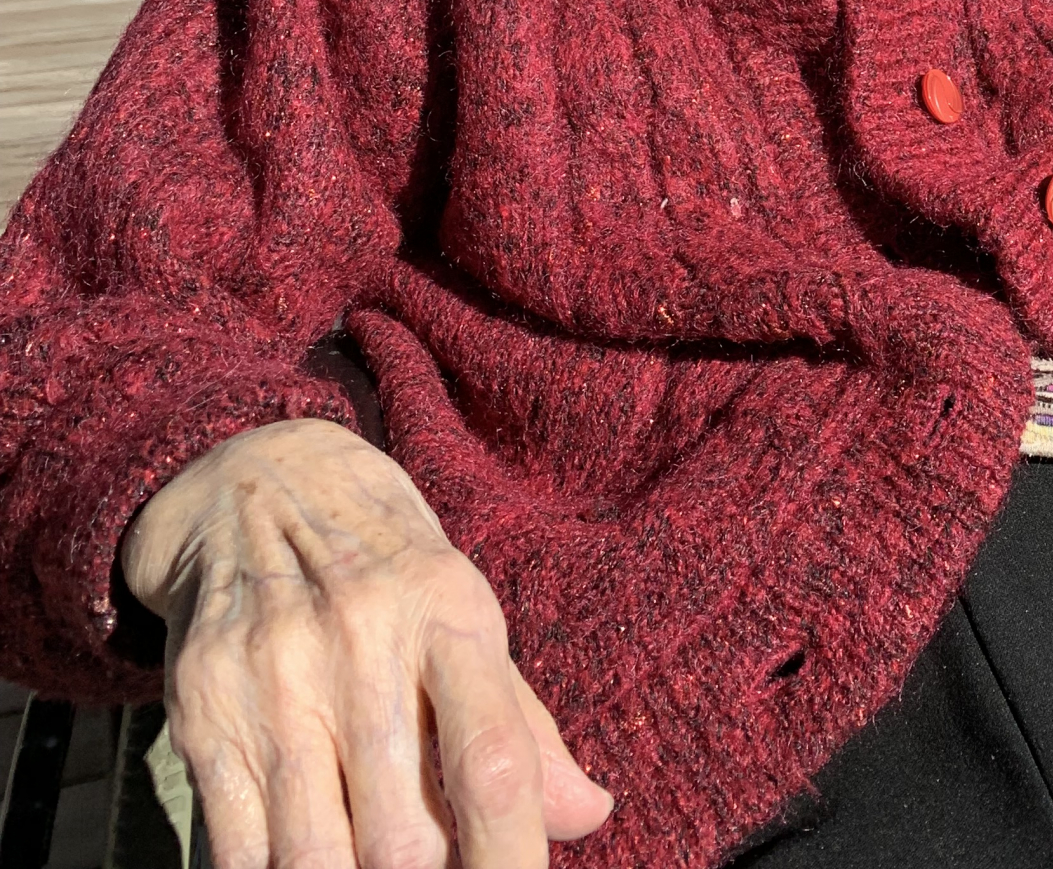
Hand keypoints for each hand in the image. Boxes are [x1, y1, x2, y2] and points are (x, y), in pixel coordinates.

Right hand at [122, 418, 612, 868]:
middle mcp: (359, 639)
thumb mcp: (462, 612)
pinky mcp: (201, 713)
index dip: (513, 857)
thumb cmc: (385, 567)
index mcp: (445, 609)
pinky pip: (238, 853)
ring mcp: (274, 679)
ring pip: (316, 859)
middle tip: (435, 868)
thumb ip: (520, 723)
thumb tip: (589, 815)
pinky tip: (306, 859)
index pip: (493, 759)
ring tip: (370, 865)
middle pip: (404, 838)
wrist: (255, 484)